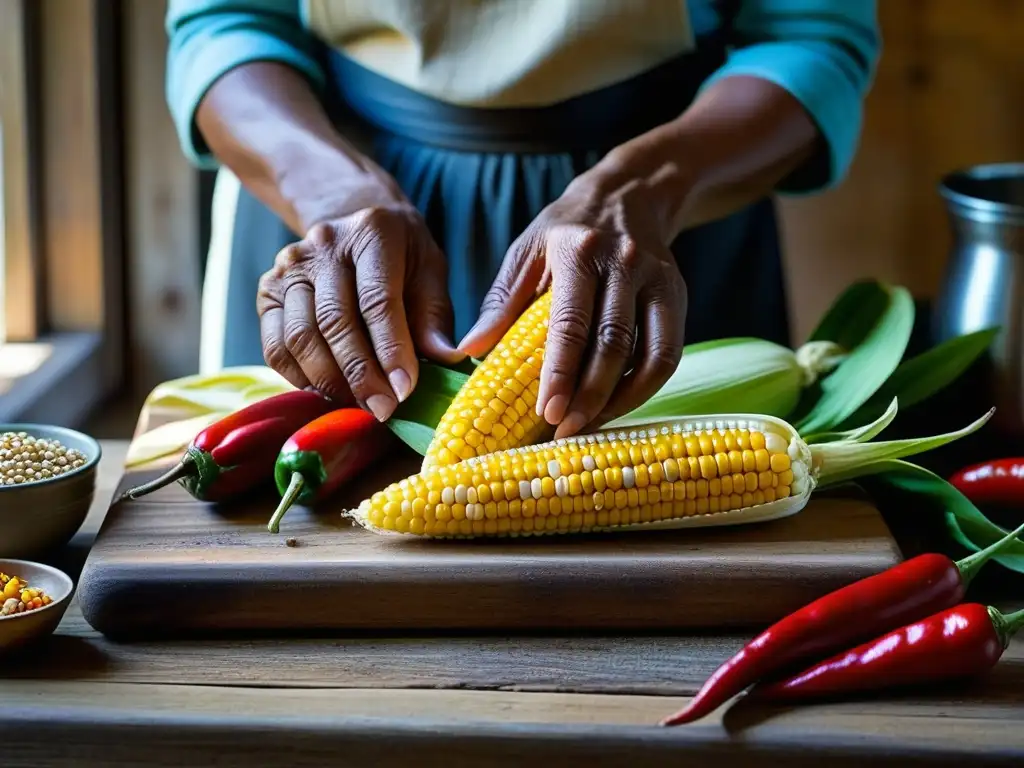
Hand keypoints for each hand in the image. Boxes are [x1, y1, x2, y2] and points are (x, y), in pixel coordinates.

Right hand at [258, 202, 463, 420]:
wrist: (355, 229)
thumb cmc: (402, 258)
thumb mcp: (430, 273)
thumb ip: (434, 317)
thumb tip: (446, 360)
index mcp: (373, 232)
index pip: (378, 299)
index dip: (391, 350)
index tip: (404, 390)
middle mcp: (323, 244)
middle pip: (335, 321)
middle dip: (360, 374)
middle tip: (383, 409)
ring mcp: (288, 267)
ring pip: (300, 337)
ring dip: (330, 382)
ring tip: (359, 405)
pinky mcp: (267, 292)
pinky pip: (276, 347)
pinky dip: (300, 378)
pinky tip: (328, 393)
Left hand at [459, 168, 687, 437]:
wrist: (629, 194)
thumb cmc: (566, 231)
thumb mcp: (526, 251)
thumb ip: (501, 302)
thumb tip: (469, 351)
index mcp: (578, 250)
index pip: (571, 322)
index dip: (561, 372)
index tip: (547, 412)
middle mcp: (624, 262)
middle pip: (613, 344)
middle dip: (589, 396)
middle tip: (564, 430)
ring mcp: (657, 280)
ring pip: (649, 354)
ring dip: (621, 399)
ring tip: (590, 426)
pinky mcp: (678, 296)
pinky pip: (668, 354)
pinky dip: (645, 387)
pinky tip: (618, 406)